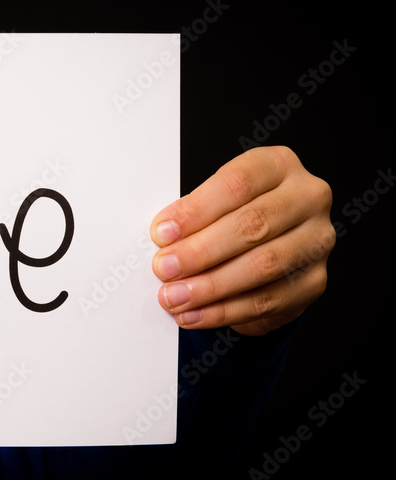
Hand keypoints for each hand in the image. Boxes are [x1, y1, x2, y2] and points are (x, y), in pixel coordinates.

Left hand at [149, 146, 334, 335]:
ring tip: (174, 297)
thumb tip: (162, 240)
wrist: (272, 244)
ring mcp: (317, 240)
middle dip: (200, 252)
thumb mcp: (215, 200)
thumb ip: (194, 215)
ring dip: (210, 286)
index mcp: (278, 165)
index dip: (196, 211)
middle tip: (164, 269)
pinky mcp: (315, 280)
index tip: (162, 233)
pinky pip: (267, 300)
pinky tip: (194, 314)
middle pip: (252, 225)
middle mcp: (307, 198)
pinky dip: (224, 311)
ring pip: (263, 266)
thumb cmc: (233, 214)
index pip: (237, 184)